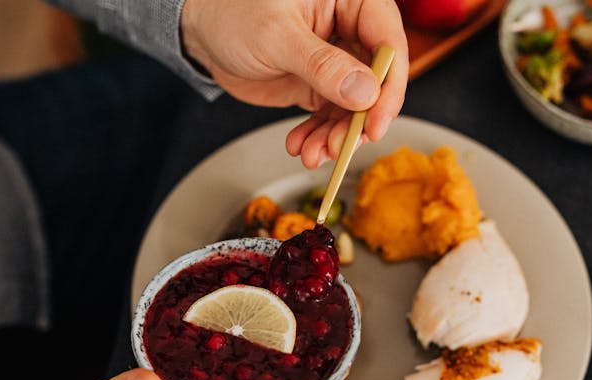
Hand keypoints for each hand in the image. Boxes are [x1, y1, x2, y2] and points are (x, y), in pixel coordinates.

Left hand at [181, 0, 408, 168]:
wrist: (202, 34)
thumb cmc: (234, 14)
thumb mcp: (278, 37)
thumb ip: (322, 65)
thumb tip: (365, 92)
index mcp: (351, 1)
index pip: (388, 43)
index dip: (389, 87)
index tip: (376, 122)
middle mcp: (350, 30)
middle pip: (376, 82)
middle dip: (358, 121)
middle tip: (340, 146)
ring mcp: (336, 62)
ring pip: (353, 107)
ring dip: (336, 136)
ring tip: (313, 153)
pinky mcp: (318, 86)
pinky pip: (329, 117)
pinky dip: (317, 137)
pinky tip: (301, 146)